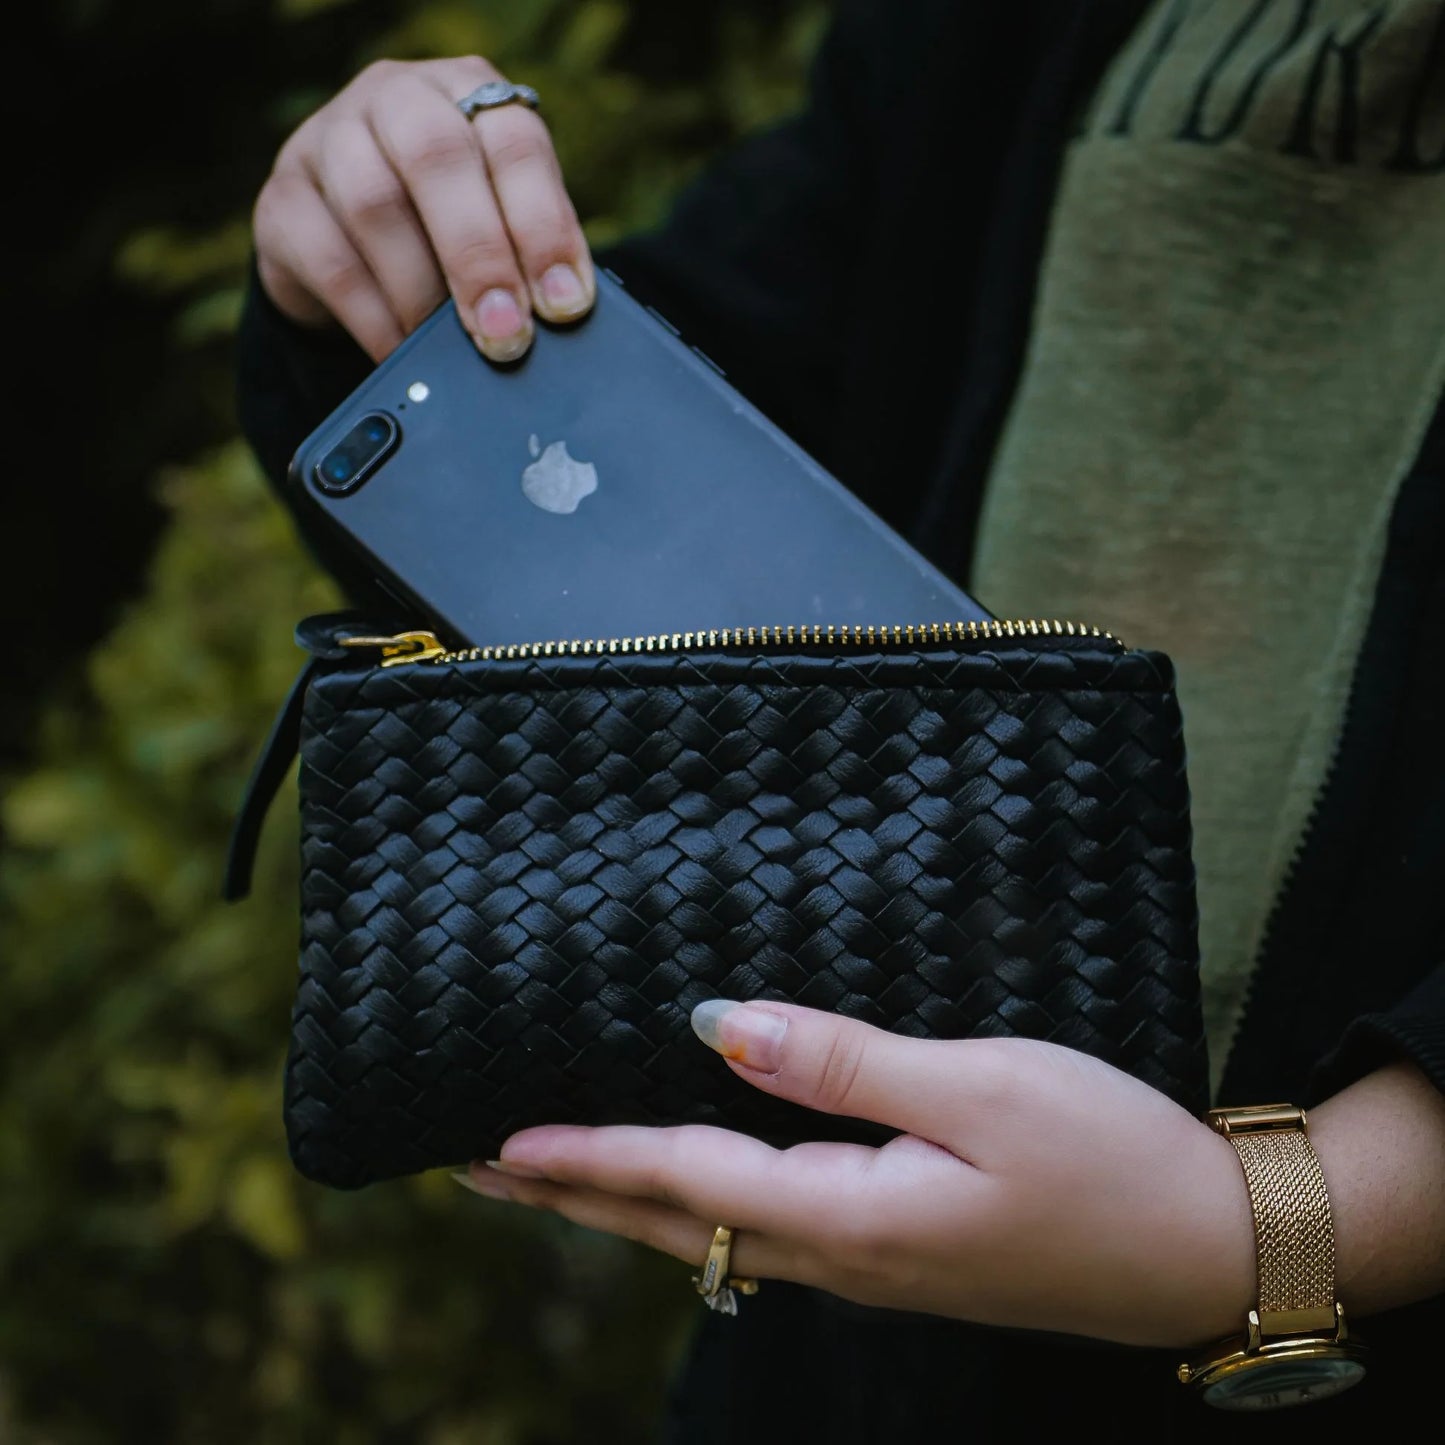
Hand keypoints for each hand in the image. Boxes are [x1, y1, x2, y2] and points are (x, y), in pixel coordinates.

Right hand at [253, 57, 594, 362]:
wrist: (345, 235)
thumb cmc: (445, 228)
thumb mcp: (496, 219)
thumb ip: (526, 253)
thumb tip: (560, 316)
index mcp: (467, 92)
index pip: (513, 140)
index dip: (544, 225)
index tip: (565, 303)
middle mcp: (395, 98)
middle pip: (436, 156)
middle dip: (480, 256)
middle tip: (506, 334)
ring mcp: (328, 141)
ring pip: (375, 204)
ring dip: (424, 293)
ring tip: (453, 351)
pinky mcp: (282, 200)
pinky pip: (329, 261)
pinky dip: (375, 319)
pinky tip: (403, 354)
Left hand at [455, 1001, 1255, 1347]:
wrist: (1207, 1246)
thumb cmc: (1107, 1159)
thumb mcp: (979, 1090)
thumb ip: (842, 1062)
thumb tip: (720, 1026)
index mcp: (852, 1217)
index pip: (683, 1181)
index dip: (584, 1159)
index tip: (494, 1148)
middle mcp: (845, 1255)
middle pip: (677, 1225)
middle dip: (575, 1197)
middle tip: (485, 1176)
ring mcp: (872, 1262)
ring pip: (715, 1234)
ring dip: (629, 1202)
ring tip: (564, 1176)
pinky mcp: (902, 1248)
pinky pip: (767, 1229)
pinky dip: (700, 1201)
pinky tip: (696, 1181)